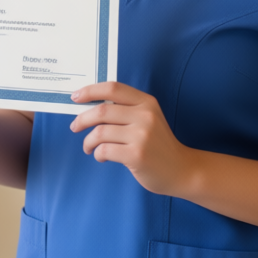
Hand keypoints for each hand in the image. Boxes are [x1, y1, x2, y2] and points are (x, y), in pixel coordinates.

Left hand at [69, 82, 197, 195]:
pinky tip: (101, 157)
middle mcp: (145, 116)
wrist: (181, 170)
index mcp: (146, 102)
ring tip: (89, 147)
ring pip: (100, 132)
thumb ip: (126, 110)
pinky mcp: (137, 155)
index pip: (113, 88)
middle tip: (75, 126)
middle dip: (82, 119)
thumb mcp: (148, 119)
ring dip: (88, 141)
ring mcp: (142, 135)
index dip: (90, 91)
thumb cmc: (158, 145)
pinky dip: (98, 154)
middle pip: (102, 111)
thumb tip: (90, 107)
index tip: (76, 97)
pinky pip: (105, 150)